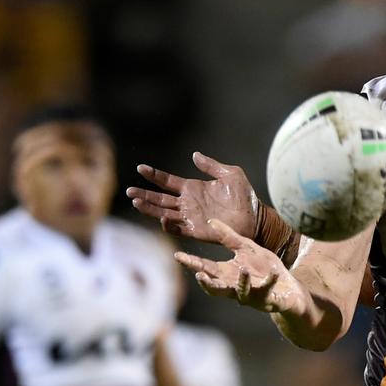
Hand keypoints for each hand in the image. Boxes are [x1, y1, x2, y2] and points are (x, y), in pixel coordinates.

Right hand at [128, 152, 259, 243]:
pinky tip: (162, 218)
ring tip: (136, 202)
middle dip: (144, 194)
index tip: (140, 168)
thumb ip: (212, 166)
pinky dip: (169, 225)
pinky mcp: (197, 231)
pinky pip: (178, 229)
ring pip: (164, 213)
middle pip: (160, 199)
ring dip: (150, 209)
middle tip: (128, 191)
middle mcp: (188, 203)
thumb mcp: (231, 174)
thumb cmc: (245, 197)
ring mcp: (191, 217)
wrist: (256, 218)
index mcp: (193, 188)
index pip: (167, 181)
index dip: (154, 175)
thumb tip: (194, 155)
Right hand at [175, 220, 306, 313]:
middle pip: (216, 287)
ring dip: (242, 282)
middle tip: (199, 275)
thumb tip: (210, 221)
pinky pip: (268, 290)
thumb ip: (228, 237)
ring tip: (242, 269)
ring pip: (241, 292)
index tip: (177, 255)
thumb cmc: (264, 268)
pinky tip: (274, 272)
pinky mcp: (268, 299)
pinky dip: (270, 281)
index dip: (191, 263)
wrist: (288, 286)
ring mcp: (251, 296)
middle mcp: (235, 287)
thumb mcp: (246, 248)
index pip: (206, 268)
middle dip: (206, 283)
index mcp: (227, 273)